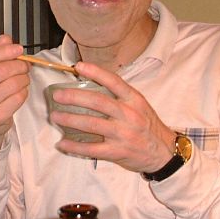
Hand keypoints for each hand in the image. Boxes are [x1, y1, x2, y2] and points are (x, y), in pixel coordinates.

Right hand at [0, 35, 29, 150]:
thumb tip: (5, 38)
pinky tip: (19, 91)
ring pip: (14, 83)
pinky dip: (24, 92)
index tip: (19, 49)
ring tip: (22, 78)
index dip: (5, 51)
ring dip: (24, 78)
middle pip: (3, 70)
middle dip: (20, 65)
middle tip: (25, 65)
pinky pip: (18, 97)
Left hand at [50, 61, 175, 172]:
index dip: (95, 72)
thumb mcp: (139, 104)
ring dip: (70, 120)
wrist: (164, 151)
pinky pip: (92, 149)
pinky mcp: (118, 152)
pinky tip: (62, 143)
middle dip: (74, 97)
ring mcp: (123, 134)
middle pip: (98, 102)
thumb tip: (90, 84)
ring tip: (55, 116)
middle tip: (57, 95)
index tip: (78, 66)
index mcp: (134, 99)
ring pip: (92, 124)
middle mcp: (129, 114)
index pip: (113, 81)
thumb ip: (119, 96)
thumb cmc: (147, 124)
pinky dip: (74, 147)